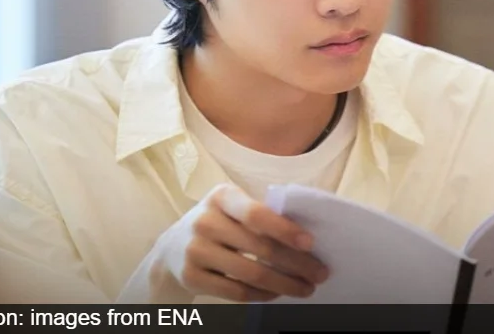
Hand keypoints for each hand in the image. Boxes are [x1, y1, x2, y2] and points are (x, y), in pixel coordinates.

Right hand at [153, 183, 328, 301]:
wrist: (173, 248)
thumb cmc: (218, 224)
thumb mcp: (232, 208)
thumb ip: (261, 216)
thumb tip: (307, 242)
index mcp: (220, 196)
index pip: (255, 214)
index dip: (285, 229)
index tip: (311, 244)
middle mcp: (204, 220)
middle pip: (260, 248)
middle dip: (297, 264)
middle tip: (320, 274)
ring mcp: (196, 250)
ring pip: (252, 274)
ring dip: (286, 284)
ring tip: (305, 288)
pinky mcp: (192, 276)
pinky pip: (237, 292)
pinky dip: (264, 296)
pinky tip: (277, 293)